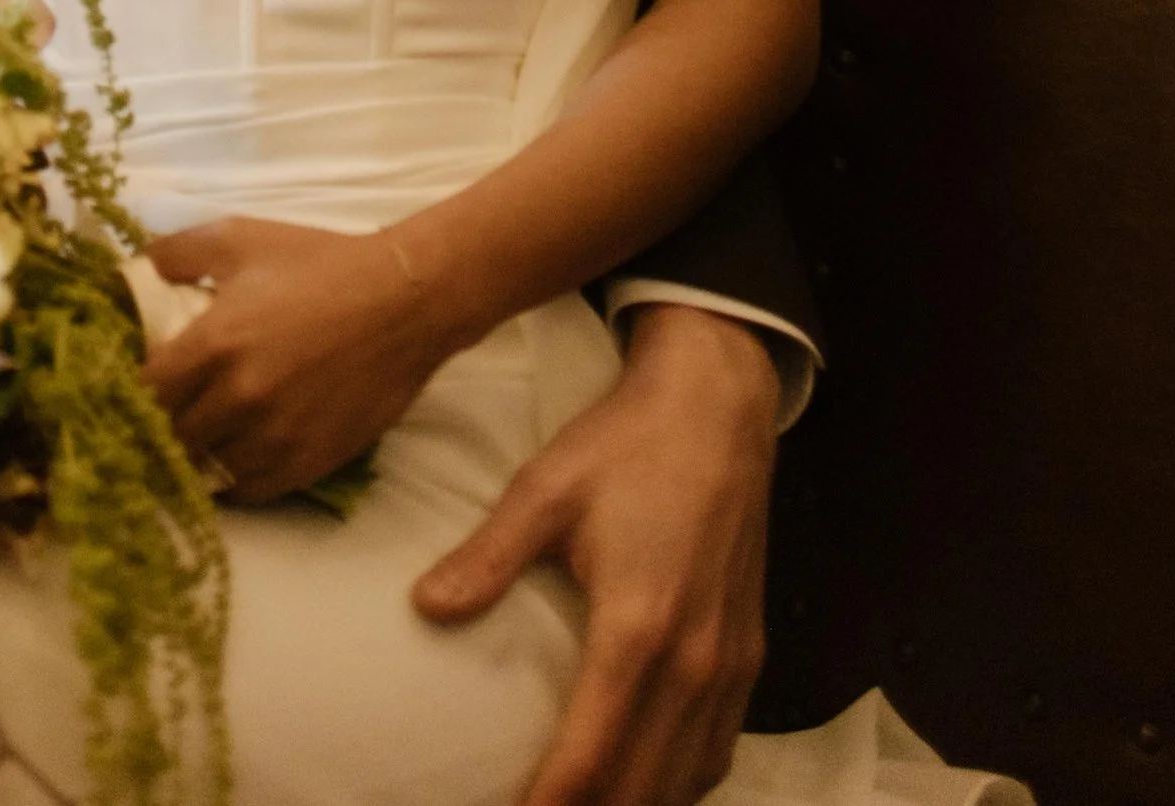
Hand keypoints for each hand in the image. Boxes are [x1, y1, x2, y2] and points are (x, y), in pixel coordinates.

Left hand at [141, 216, 452, 505]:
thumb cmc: (318, 264)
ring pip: (204, 472)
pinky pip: (247, 491)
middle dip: (150, 430)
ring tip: (183, 440)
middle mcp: (239, 400)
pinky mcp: (307, 466)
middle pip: (167, 439)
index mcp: (214, 343)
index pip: (142, 394)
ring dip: (189, 459)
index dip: (121, 396)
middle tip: (143, 420)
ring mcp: (275, 440)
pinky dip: (229, 478)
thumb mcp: (238, 238)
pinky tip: (226, 454)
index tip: (114, 392)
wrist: (403, 302)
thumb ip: (173, 253)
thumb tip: (127, 274)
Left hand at [411, 298, 781, 805]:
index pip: (592, 757)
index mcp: (638, 628)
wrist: (717, 407)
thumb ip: (488, 557)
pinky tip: (647, 787)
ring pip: (688, 780)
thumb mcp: (545, 490)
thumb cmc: (624, 445)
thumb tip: (425, 609)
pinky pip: (717, 750)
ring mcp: (730, 665)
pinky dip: (681, 784)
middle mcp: (694, 662)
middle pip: (642, 788)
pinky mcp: (749, 655)